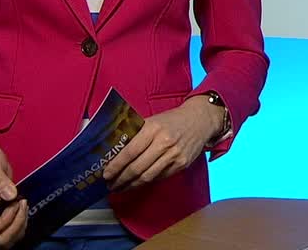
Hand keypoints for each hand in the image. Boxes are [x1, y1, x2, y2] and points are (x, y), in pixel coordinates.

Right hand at [0, 128, 27, 248]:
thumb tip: (11, 195)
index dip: (5, 221)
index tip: (14, 202)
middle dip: (15, 226)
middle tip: (22, 204)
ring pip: (7, 239)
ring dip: (20, 225)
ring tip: (24, 204)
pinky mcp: (1, 214)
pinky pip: (12, 230)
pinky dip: (21, 223)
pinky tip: (23, 206)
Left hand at [103, 97, 224, 193]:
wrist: (200, 120)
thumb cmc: (172, 120)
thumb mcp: (153, 120)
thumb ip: (136, 133)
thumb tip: (114, 150)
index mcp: (153, 128)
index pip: (130, 151)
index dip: (116, 165)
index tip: (106, 173)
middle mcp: (164, 142)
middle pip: (137, 167)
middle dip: (121, 179)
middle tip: (110, 184)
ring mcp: (174, 154)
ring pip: (148, 176)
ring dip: (131, 185)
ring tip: (121, 187)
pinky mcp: (182, 164)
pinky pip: (160, 177)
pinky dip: (146, 182)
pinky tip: (138, 183)